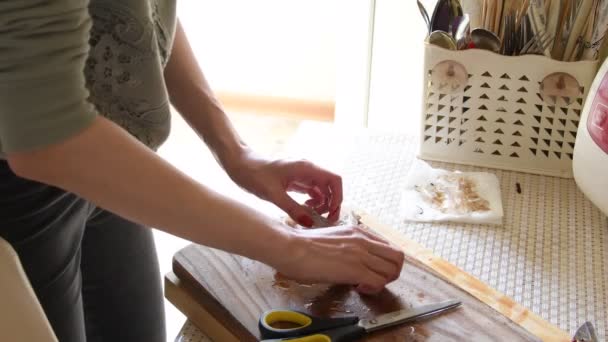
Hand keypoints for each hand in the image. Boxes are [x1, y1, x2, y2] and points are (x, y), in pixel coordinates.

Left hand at [226, 150, 342, 225]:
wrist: (239, 164)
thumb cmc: (254, 174)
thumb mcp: (273, 195)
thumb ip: (293, 209)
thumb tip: (310, 223)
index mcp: (305, 168)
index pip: (334, 180)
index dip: (338, 197)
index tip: (331, 213)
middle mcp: (307, 169)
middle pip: (330, 186)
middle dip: (331, 204)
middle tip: (323, 221)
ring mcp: (301, 174)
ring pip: (321, 190)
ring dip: (321, 204)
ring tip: (311, 216)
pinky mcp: (294, 180)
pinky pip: (311, 191)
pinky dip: (312, 202)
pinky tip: (304, 210)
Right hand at [273, 224, 404, 293]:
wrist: (291, 247)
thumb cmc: (303, 244)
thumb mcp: (332, 238)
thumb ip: (347, 245)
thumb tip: (349, 259)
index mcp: (358, 232)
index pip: (389, 246)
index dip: (384, 262)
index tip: (371, 269)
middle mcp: (364, 240)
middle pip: (398, 257)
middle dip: (392, 272)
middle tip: (375, 280)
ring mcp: (361, 254)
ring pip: (393, 270)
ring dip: (383, 281)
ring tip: (365, 285)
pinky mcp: (355, 269)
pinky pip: (379, 282)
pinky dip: (373, 289)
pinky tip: (358, 288)